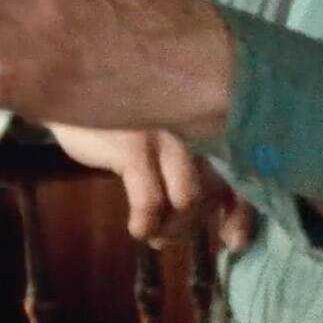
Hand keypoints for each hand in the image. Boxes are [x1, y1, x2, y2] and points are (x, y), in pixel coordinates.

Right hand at [50, 124, 254, 250]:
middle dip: (197, 223)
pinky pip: (150, 202)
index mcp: (210, 120)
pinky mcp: (134, 145)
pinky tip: (139, 228)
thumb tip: (231, 234)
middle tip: (172, 236)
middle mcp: (197, 122)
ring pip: (189, 200)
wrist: (77, 84)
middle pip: (217, 189)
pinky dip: (146, 224)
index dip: (243, 211)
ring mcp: (167, 132)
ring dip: (173, 228)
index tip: (233, 239)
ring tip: (156, 234)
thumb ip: (201, 173)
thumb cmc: (131, 118)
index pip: (244, 170)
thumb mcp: (171, 139)